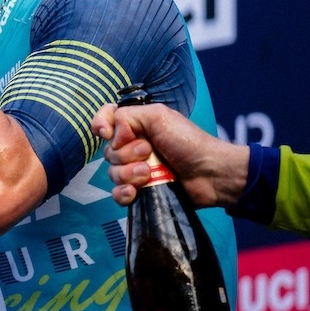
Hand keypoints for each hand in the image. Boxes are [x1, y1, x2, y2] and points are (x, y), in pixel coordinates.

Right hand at [91, 101, 248, 208]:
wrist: (209, 173)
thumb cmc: (188, 141)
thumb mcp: (158, 116)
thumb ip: (127, 116)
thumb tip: (111, 135)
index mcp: (136, 127)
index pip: (106, 120)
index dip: (100, 124)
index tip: (106, 133)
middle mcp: (133, 147)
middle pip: (108, 151)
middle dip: (125, 154)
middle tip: (148, 153)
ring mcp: (136, 171)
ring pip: (112, 173)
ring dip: (128, 174)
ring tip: (149, 174)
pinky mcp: (140, 192)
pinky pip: (117, 194)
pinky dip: (123, 193)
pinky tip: (135, 192)